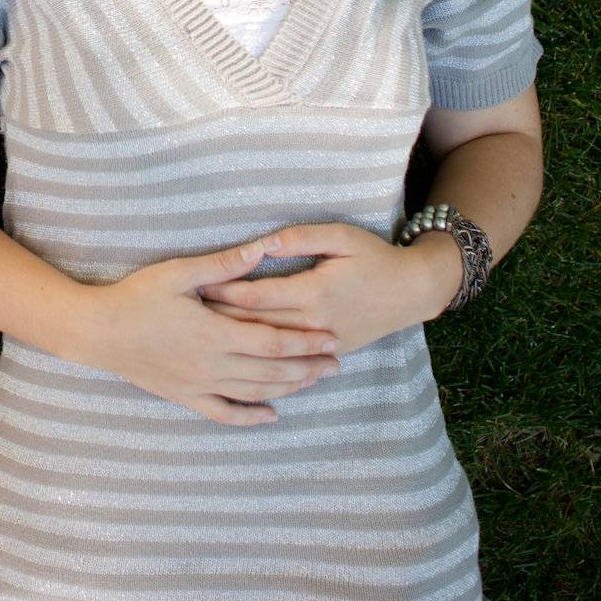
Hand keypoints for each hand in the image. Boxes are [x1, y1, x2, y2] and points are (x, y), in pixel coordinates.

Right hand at [87, 237, 340, 425]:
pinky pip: (225, 414)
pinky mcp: (186, 396)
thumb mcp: (177, 273)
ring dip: (289, 388)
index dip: (305, 342)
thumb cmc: (136, 296)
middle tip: (336, 362)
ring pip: (256, 393)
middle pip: (272, 372)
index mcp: (215, 333)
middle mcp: (213, 365)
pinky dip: (252, 417)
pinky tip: (272, 415)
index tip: (330, 338)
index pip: (273, 342)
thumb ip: (222, 265)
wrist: (98, 331)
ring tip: (313, 381)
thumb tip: (261, 250)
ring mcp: (200, 385)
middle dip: (308, 368)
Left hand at [199, 223, 458, 355]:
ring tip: (204, 340)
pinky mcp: (332, 353)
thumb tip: (261, 243)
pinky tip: (242, 363)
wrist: (414, 290)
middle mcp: (315, 323)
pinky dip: (265, 362)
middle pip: (258, 326)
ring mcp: (324, 342)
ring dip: (239, 344)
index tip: (194, 288)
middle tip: (186, 318)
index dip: (223, 292)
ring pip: (272, 350)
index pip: (256, 296)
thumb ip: (298, 239)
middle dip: (220, 321)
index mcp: (313, 292)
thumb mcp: (339, 236)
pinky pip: (292, 364)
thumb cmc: (374, 256)